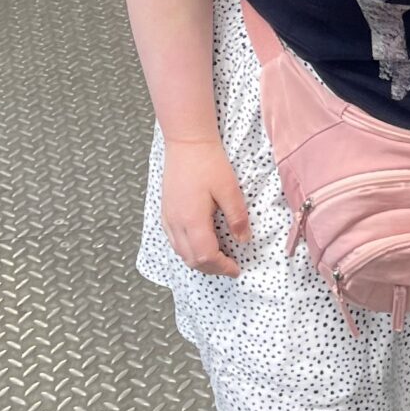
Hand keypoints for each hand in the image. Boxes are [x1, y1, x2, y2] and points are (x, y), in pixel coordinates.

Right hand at [160, 137, 251, 276]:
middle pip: (191, 259)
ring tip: (216, 258)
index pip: (206, 256)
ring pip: (180, 252)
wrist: (186, 142)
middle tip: (228, 266)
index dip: (222, 267)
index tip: (236, 268)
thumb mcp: (229, 188)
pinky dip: (187, 249)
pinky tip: (198, 243)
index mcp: (193, 220)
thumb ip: (237, 217)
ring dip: (198, 260)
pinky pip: (173, 240)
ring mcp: (168, 217)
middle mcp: (176, 223)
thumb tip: (243, 240)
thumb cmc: (208, 161)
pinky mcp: (165, 211)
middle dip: (211, 268)